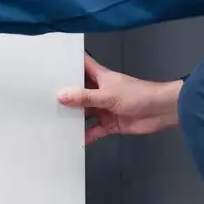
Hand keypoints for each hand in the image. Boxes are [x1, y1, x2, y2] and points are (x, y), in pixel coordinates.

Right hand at [57, 55, 183, 143]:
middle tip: (42, 99)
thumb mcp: (107, 95)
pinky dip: (85, 135)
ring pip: (84, 112)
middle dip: (64, 95)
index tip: (49, 64)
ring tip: (53, 121)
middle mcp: (99, 91)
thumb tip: (61, 96)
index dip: (67, 63)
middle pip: (78, 92)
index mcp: (99, 76)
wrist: (161, 112)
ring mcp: (104, 108)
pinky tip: (74, 140)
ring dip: (73, 117)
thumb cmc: (138, 95)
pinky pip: (94, 130)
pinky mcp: (110, 124)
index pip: (80, 65)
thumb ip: (84, 97)